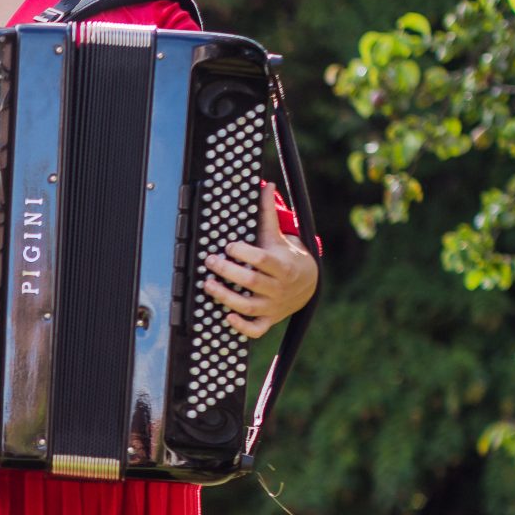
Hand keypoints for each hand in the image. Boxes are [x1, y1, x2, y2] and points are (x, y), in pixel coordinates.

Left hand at [202, 191, 316, 338]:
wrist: (307, 283)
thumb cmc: (284, 256)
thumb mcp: (278, 237)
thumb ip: (268, 214)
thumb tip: (267, 185)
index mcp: (281, 265)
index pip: (262, 260)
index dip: (244, 253)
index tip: (229, 246)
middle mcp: (278, 287)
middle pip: (252, 282)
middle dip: (229, 272)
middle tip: (211, 261)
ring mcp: (273, 306)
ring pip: (249, 305)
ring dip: (226, 297)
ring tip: (208, 285)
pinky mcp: (268, 320)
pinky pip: (255, 329)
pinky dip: (241, 325)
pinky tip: (225, 315)